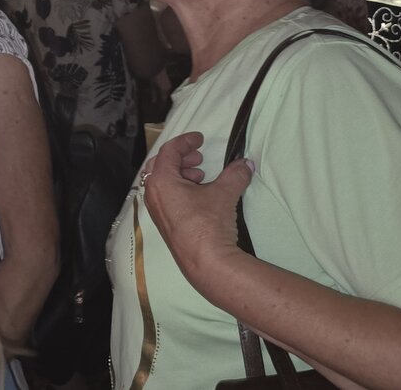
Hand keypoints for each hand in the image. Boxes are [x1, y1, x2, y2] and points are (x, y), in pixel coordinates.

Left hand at [140, 131, 253, 283]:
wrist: (206, 261)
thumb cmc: (209, 223)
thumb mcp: (224, 193)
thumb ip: (235, 174)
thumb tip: (247, 163)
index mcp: (161, 181)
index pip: (169, 151)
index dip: (185, 141)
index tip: (200, 139)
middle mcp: (153, 194)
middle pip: (160, 165)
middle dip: (180, 158)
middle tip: (199, 158)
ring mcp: (156, 210)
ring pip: (162, 183)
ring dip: (181, 175)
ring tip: (201, 177)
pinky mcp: (164, 223)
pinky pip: (166, 197)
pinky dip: (179, 189)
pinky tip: (199, 196)